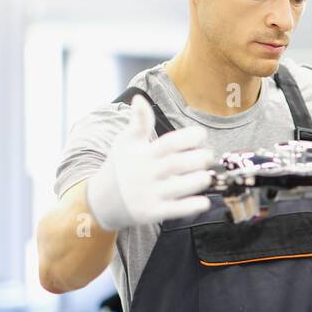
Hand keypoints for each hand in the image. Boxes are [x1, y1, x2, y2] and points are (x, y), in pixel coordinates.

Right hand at [85, 95, 214, 230]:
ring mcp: (148, 195)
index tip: (201, 134)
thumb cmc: (120, 166)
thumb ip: (138, 122)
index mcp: (141, 154)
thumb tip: (139, 98)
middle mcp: (145, 174)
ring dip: (198, 181)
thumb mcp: (125, 142)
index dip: (187, 137)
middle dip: (198, 159)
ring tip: (207, 176)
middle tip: (209, 156)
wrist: (102, 201)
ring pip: (179, 187)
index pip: (168, 143)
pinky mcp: (152, 213)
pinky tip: (204, 201)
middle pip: (176, 164)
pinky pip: (175, 210)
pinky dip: (192, 206)